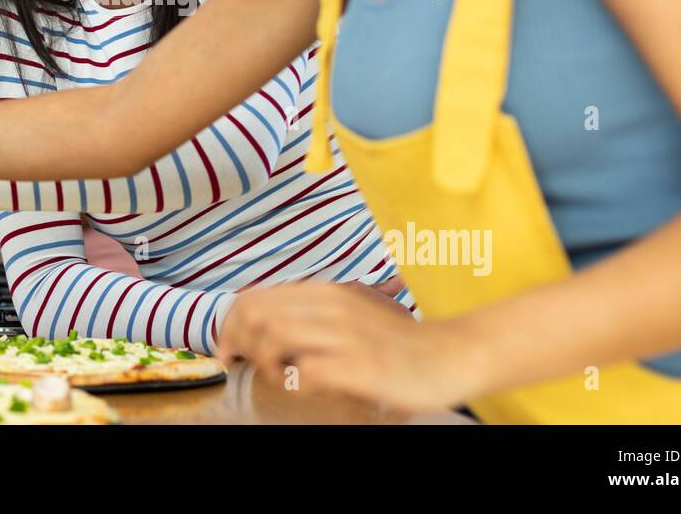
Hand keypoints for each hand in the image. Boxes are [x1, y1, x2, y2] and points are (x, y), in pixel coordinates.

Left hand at [218, 283, 486, 413]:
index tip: (228, 350)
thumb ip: (312, 315)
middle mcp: (332, 308)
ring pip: (275, 335)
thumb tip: (262, 327)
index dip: (230, 324)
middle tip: (243, 365)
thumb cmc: (395, 342)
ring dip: (263, 361)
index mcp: (325, 293)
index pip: (255, 297)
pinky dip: (294, 382)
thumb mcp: (349, 315)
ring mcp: (346, 336)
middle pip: (256, 314)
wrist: (451, 354)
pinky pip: (307, 370)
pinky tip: (305, 386)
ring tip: (275, 376)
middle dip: (237, 341)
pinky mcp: (361, 366)